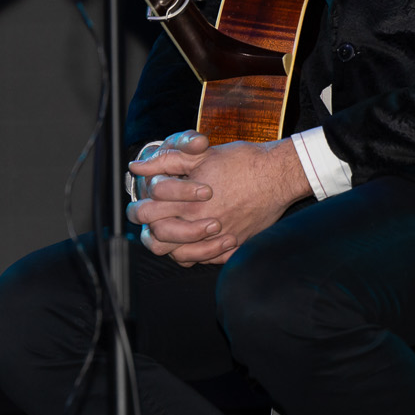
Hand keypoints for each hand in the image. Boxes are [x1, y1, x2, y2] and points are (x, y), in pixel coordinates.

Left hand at [128, 130, 311, 266]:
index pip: (149, 214)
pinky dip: (199, 255)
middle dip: (152, 229)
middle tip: (153, 220)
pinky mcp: (235, 245)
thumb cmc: (241, 161)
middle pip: (159, 240)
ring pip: (182, 256)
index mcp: (188, 202)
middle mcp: (201, 225)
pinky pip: (209, 260)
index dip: (140, 209)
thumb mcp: (200, 154)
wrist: (278, 174)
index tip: (144, 203)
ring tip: (173, 233)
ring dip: (173, 246)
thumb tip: (136, 165)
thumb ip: (166, 161)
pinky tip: (198, 242)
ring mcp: (219, 239)